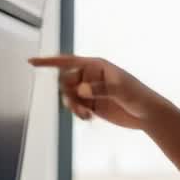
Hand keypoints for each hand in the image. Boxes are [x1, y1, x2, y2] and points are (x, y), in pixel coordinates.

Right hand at [28, 55, 160, 129]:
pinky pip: (76, 107)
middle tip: (80, 104)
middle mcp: (91, 76)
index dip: (49, 62)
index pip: (68, 61)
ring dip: (72, 106)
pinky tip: (88, 117)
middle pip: (65, 81)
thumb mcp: (120, 90)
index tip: (31, 62)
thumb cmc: (138, 96)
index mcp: (96, 65)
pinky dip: (78, 113)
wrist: (147, 114)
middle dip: (68, 93)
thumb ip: (99, 89)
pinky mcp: (92, 105)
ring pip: (69, 96)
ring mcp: (90, 91)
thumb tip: (80, 90)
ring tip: (86, 114)